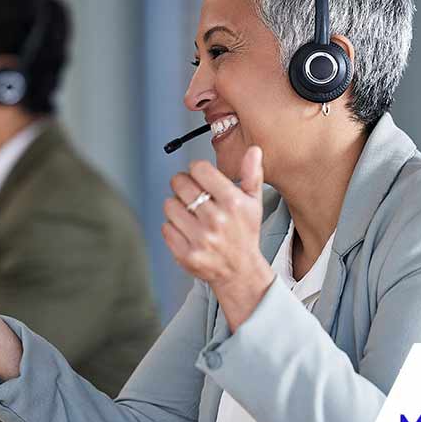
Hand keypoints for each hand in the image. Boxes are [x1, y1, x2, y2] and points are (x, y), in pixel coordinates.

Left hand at [161, 146, 274, 330]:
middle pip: (180, 184)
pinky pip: (165, 227)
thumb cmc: (245, 233)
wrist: (240, 271)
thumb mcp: (254, 203)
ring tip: (189, 212)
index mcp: (233, 202)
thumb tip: (254, 150)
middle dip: (182, 184)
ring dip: (175, 205)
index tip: (199, 176)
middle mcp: (216, 219)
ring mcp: (200, 238)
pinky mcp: (186, 254)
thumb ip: (252, 174)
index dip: (196, 170)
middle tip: (189, 192)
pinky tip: (186, 229)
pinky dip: (172, 226)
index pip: (199, 169)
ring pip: (169, 205)